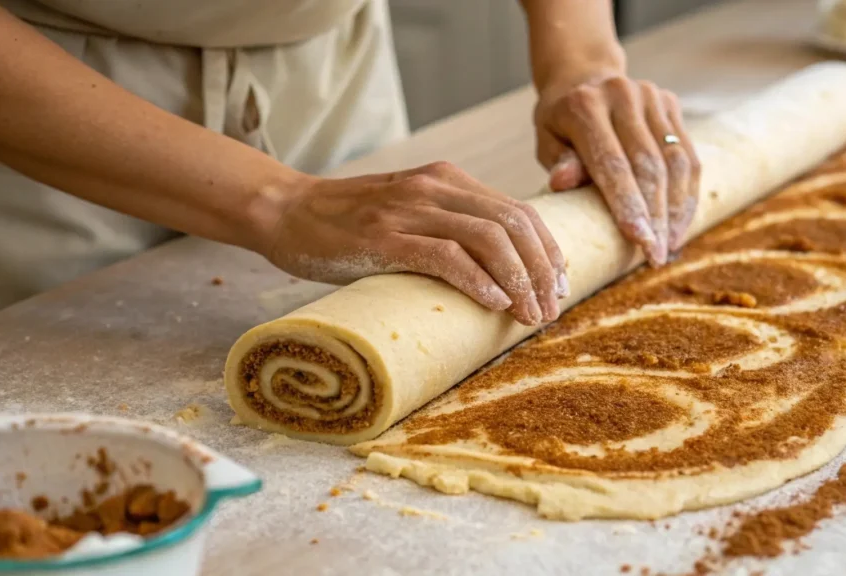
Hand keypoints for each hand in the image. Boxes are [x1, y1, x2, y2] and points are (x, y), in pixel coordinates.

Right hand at [258, 162, 567, 325]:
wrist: (285, 212)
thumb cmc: (349, 224)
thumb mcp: (409, 212)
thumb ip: (448, 226)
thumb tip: (497, 273)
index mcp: (447, 179)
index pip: (518, 210)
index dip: (547, 251)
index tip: (559, 286)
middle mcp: (434, 187)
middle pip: (513, 224)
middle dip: (542, 271)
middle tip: (550, 310)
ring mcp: (408, 210)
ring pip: (488, 239)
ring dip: (518, 281)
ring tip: (529, 315)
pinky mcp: (382, 238)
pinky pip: (444, 256)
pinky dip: (477, 281)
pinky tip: (493, 304)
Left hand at [533, 71, 700, 265]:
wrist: (584, 76)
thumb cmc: (560, 122)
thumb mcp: (547, 140)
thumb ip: (559, 162)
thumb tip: (561, 183)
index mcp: (585, 105)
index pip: (611, 163)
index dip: (628, 205)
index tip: (641, 242)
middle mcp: (622, 95)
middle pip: (648, 165)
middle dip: (656, 216)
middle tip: (656, 257)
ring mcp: (651, 97)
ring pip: (675, 162)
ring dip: (676, 210)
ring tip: (670, 246)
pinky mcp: (671, 104)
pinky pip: (688, 155)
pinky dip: (686, 194)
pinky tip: (680, 223)